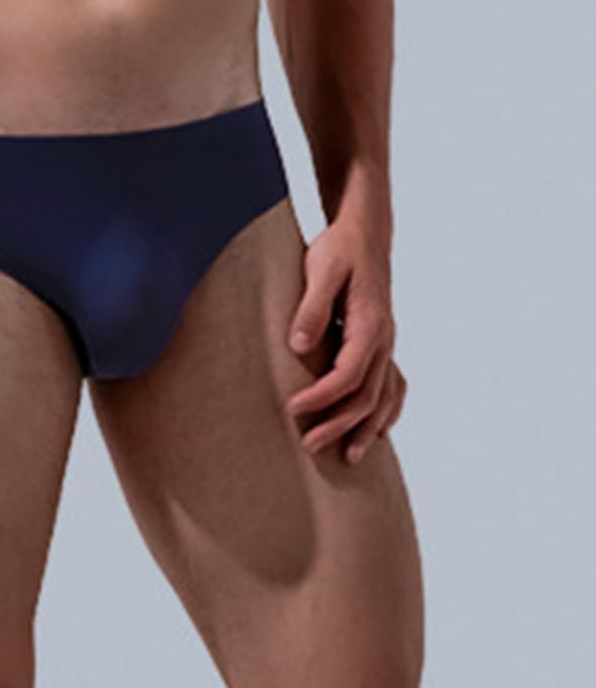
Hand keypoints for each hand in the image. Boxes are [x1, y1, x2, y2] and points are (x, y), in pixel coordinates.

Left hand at [284, 212, 405, 463]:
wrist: (364, 231)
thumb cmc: (339, 248)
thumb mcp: (321, 270)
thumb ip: (312, 307)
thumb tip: (299, 345)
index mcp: (371, 324)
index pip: (348, 375)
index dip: (322, 397)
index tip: (293, 409)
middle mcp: (385, 338)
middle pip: (367, 395)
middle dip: (339, 424)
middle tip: (309, 445)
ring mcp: (388, 342)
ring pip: (385, 396)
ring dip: (367, 428)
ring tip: (348, 457)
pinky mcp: (383, 341)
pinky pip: (394, 385)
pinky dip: (387, 411)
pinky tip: (377, 431)